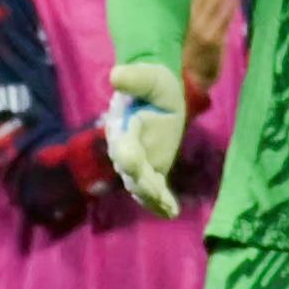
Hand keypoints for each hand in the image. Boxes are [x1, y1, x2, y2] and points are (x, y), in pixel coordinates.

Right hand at [106, 56, 188, 217]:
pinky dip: (161, 203)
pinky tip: (172, 213)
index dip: (127, 154)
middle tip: (155, 193)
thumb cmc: (152, 85)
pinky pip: (154, 191)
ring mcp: (139, 165)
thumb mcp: (148, 77)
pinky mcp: (153, 172)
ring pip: (141, 186)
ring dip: (152, 197)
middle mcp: (125, 151)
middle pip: (130, 171)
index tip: (131, 161)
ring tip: (165, 207)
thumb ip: (134, 78)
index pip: (122, 145)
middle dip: (141, 183)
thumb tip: (116, 75)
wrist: (159, 95)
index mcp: (122, 128)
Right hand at [185, 0, 245, 93]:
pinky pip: (223, 20)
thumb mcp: (183, 31)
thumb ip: (192, 11)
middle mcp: (191, 21)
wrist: (185, 83)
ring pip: (214, 3)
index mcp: (182, 16)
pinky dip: (229, 5)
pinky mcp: (214, 42)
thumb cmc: (185, 54)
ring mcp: (203, 31)